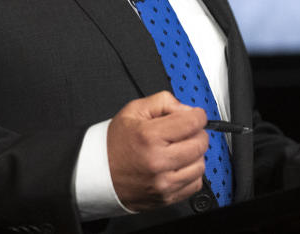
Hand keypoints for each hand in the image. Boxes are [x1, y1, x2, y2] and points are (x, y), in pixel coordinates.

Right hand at [107, 91, 208, 210]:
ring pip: (201, 165)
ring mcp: (163, 182)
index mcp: (150, 136)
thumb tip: (187, 110)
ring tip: (179, 150)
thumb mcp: (133, 111)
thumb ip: (163, 101)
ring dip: (195, 155)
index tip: (193, 116)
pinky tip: (178, 166)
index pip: (194, 122)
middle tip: (184, 133)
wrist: (97, 174)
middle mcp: (158, 161)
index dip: (197, 115)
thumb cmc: (115, 143)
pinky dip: (191, 173)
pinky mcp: (166, 197)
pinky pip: (195, 184)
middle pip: (201, 143)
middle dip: (197, 133)